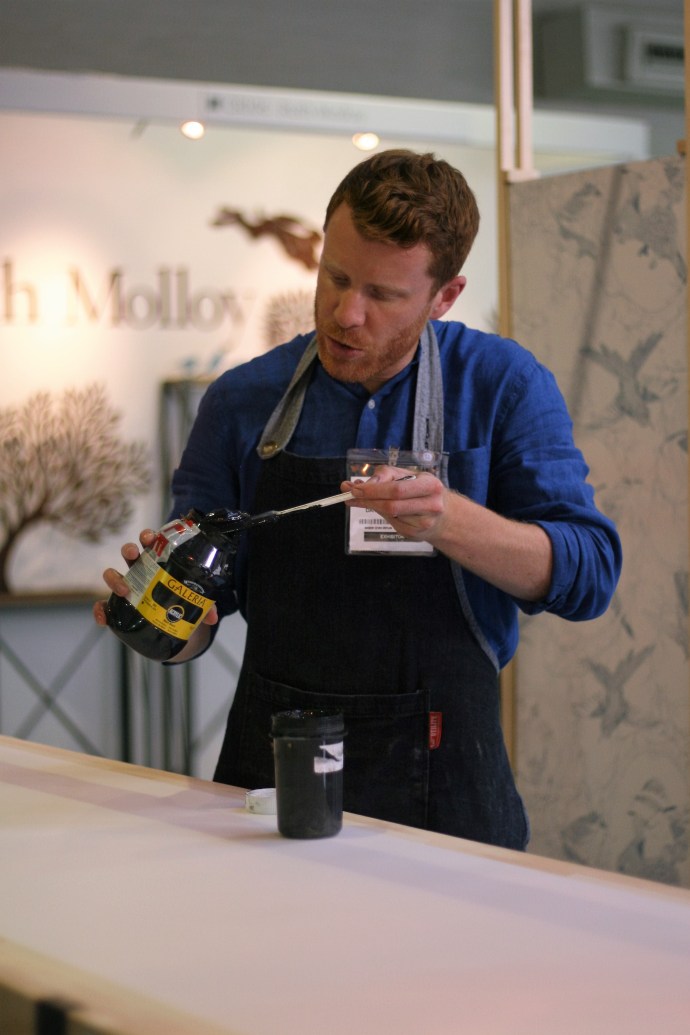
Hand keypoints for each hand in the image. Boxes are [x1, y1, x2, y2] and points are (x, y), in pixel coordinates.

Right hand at [92, 529, 218, 628]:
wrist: (167, 626)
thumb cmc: (178, 603)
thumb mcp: (194, 603)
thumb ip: (204, 607)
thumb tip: (212, 617)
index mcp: (157, 563)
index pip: (150, 544)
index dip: (148, 537)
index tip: (150, 537)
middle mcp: (138, 571)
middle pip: (129, 553)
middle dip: (130, 549)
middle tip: (136, 553)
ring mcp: (125, 587)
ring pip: (112, 574)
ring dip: (114, 577)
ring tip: (124, 588)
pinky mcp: (116, 606)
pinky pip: (103, 607)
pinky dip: (101, 611)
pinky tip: (104, 618)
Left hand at [341, 465, 447, 541]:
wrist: (444, 515)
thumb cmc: (422, 489)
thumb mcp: (408, 475)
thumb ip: (385, 476)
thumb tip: (358, 484)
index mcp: (430, 485)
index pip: (396, 489)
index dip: (374, 490)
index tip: (355, 488)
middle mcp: (431, 505)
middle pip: (392, 505)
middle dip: (368, 500)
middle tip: (350, 495)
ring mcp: (425, 523)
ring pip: (390, 516)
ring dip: (371, 507)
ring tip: (358, 499)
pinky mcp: (416, 535)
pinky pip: (392, 524)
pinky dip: (382, 515)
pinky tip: (380, 509)